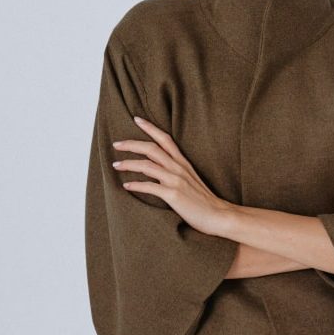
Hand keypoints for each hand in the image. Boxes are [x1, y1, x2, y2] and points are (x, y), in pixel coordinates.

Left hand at [111, 116, 232, 235]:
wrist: (218, 215)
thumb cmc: (203, 200)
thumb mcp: (190, 179)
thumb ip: (176, 171)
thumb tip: (156, 169)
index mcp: (183, 162)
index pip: (165, 139)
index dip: (150, 128)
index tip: (136, 119)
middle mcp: (178, 168)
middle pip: (151, 148)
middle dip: (131, 144)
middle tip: (116, 144)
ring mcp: (176, 180)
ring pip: (147, 165)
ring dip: (129, 164)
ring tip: (116, 165)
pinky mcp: (173, 194)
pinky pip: (150, 186)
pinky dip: (136, 185)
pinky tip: (126, 185)